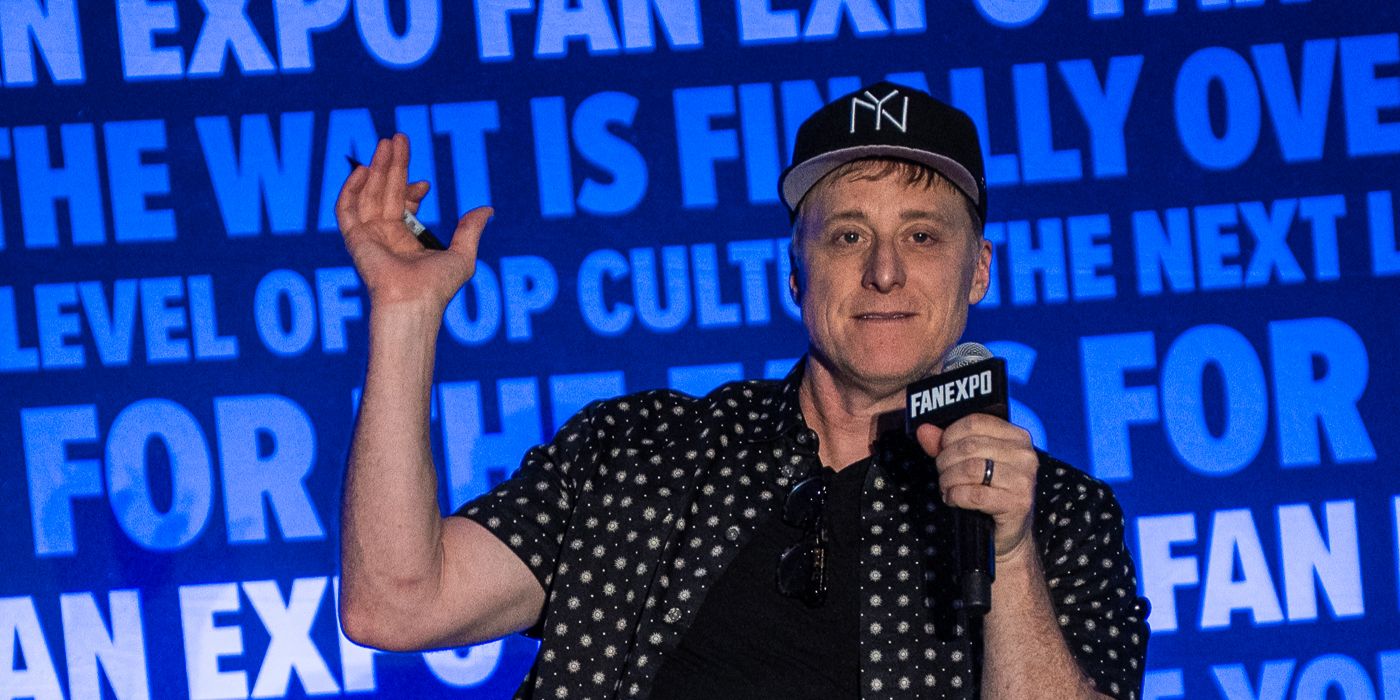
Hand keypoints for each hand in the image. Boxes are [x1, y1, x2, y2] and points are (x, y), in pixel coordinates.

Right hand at [335, 133, 491, 310]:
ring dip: (375, 167)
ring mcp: (368, 237)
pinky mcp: (354, 239)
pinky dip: (350, 189)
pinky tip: (362, 170)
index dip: (412, 188)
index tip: (426, 183)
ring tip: (386, 143)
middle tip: (399, 138)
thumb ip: (470, 230)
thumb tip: (487, 209)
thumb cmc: (437, 287)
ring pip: (368, 193)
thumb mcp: (462, 255)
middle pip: (386, 191)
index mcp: (407, 242)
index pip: (402, 206)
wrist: (414, 301)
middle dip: (392, 164)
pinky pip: (345, 210)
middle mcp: (385, 237)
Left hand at [916, 415, 1036, 561]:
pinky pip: (974, 494)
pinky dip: (956, 497)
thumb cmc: (989, 493)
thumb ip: (946, 444)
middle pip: (969, 446)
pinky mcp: (1018, 503)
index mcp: (1017, 437)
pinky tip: (954, 500)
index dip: (950, 435)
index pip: (975, 422)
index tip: (942, 450)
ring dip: (948, 480)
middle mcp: (1024, 455)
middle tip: (943, 475)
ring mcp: (1024, 479)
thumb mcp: (969, 463)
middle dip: (945, 461)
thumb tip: (923, 430)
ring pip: (970, 469)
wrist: (1009, 534)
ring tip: (947, 488)